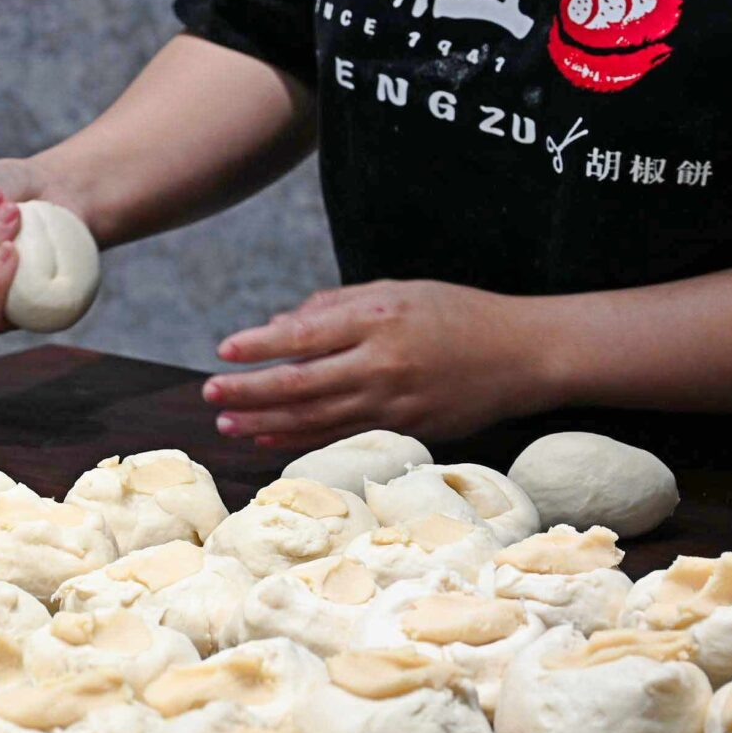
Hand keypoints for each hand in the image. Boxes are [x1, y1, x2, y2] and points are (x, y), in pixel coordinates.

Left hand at [203, 280, 549, 445]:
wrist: (522, 354)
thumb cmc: (457, 314)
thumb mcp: (400, 291)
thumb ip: (340, 306)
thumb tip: (283, 325)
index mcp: (380, 319)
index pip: (305, 335)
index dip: (259, 346)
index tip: (223, 350)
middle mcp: (382, 363)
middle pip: (300, 384)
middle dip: (249, 391)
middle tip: (209, 393)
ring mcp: (394, 402)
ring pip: (315, 419)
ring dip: (265, 423)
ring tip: (227, 422)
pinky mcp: (404, 429)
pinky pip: (341, 437)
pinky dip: (301, 441)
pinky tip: (269, 441)